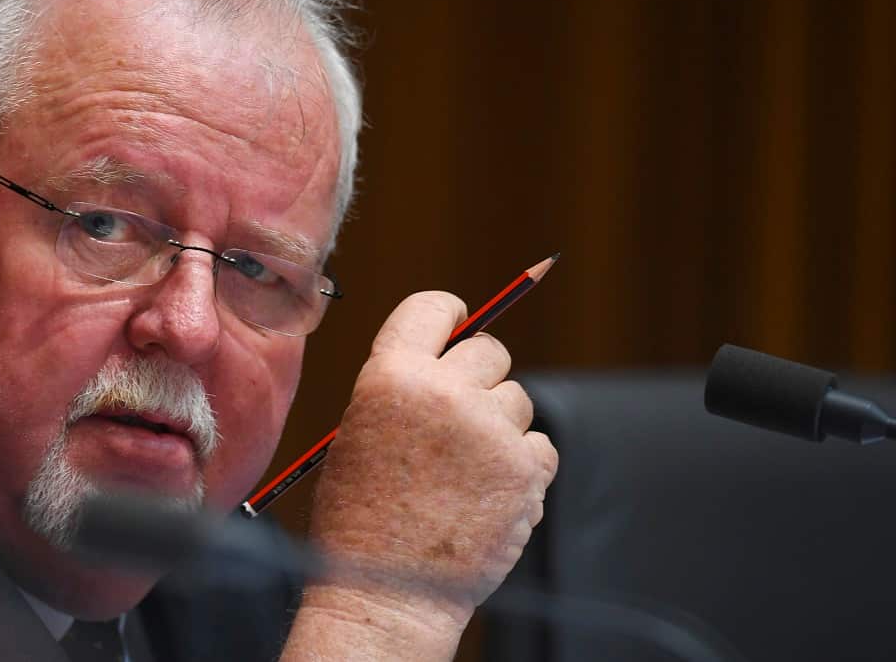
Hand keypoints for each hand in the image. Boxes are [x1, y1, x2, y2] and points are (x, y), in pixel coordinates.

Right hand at [285, 291, 557, 659]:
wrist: (386, 592)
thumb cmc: (361, 518)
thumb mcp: (358, 432)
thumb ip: (404, 390)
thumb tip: (451, 362)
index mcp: (390, 376)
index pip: (433, 308)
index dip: (450, 312)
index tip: (459, 319)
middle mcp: (443, 392)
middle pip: (488, 350)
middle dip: (479, 376)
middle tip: (461, 412)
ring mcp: (489, 431)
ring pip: (517, 399)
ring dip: (499, 425)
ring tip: (465, 469)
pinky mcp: (525, 471)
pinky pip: (541, 444)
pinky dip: (522, 464)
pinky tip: (488, 491)